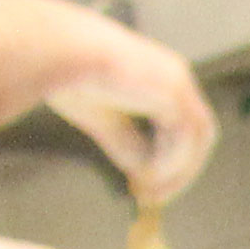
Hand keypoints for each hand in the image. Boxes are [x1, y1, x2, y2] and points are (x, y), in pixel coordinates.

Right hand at [34, 12, 216, 203]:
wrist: (52, 50)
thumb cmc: (65, 74)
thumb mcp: (101, 118)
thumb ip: (126, 143)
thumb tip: (142, 173)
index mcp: (157, 78)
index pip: (180, 126)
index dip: (171, 160)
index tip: (148, 185)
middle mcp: (173, 76)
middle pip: (197, 134)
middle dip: (180, 170)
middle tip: (155, 198)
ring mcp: (176, 80)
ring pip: (195, 138)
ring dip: (177, 172)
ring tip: (149, 193)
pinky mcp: (173, 89)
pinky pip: (184, 138)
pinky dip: (170, 163)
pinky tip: (146, 177)